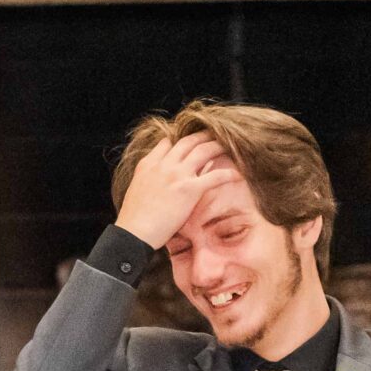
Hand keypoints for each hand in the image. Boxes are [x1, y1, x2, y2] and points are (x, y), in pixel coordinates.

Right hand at [113, 132, 238, 248]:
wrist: (133, 233)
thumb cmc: (133, 219)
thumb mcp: (135, 190)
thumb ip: (148, 179)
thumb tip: (157, 182)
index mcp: (148, 165)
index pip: (167, 142)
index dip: (180, 139)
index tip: (190, 141)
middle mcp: (163, 165)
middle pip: (188, 142)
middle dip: (204, 136)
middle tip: (216, 136)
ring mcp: (177, 175)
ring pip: (204, 150)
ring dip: (219, 146)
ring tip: (230, 146)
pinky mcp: (190, 189)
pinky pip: (216, 176)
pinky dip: (229, 174)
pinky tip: (238, 175)